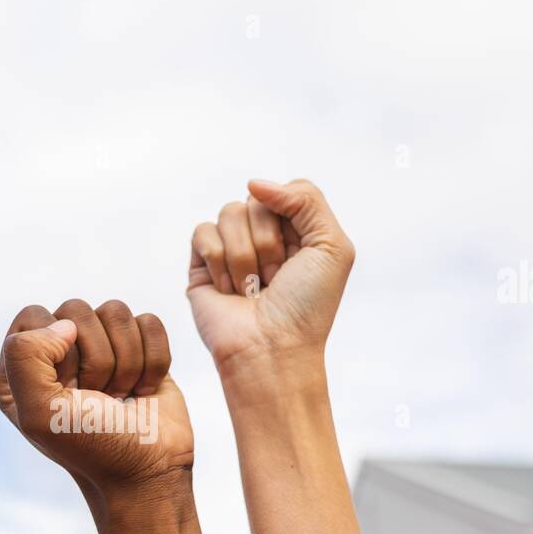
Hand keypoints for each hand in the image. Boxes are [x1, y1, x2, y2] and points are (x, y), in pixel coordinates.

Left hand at [0, 299, 192, 503]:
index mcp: (17, 367)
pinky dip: (154, 360)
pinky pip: (149, 323)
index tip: (69, 392)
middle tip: (97, 398)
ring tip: (119, 396)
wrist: (148, 472)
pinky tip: (143, 390)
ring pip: (116, 312)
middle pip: (76, 310)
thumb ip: (25, 356)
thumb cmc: (92, 448)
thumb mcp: (39, 412)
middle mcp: (55, 353)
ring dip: (127, 362)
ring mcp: (99, 349)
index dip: (57, 351)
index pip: (34, 316)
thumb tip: (66, 324)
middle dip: (96, 360)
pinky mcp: (139, 349)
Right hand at [187, 178, 354, 377]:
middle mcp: (261, 236)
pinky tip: (229, 290)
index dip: (290, 220)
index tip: (298, 258)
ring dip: (245, 258)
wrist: (271, 349)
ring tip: (251, 289)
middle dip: (268, 243)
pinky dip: (219, 262)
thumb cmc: (306, 308)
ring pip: (229, 213)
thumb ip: (305, 198)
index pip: (286, 191)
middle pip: (255, 200)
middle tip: (274, 280)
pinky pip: (203, 232)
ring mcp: (230, 248)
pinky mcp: (201, 264)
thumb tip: (254, 184)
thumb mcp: (332, 246)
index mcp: (295, 230)